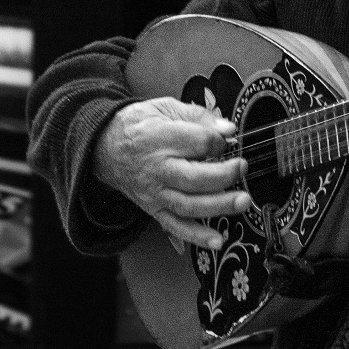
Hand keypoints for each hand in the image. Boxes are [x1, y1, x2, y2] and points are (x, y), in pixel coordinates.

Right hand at [93, 97, 249, 249]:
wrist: (105, 147)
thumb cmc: (138, 126)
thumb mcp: (165, 108)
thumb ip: (198, 116)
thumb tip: (227, 128)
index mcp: (159, 139)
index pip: (197, 142)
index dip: (218, 141)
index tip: (225, 139)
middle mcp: (157, 169)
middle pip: (194, 178)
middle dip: (224, 175)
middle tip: (242, 168)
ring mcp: (156, 193)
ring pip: (189, 205)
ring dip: (219, 206)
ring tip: (242, 202)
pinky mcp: (155, 209)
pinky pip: (177, 226)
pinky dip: (197, 236)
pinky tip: (217, 240)